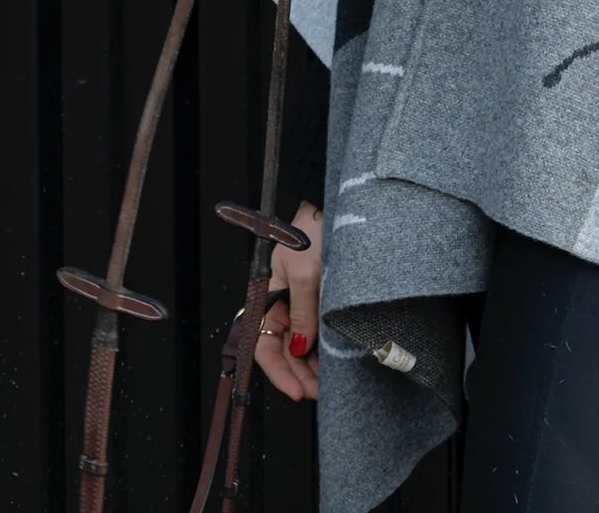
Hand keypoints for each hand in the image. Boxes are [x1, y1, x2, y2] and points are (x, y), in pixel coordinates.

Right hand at [254, 200, 322, 401]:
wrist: (332, 206)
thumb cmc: (312, 233)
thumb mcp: (305, 273)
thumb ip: (302, 312)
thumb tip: (298, 349)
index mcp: (269, 297)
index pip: (264, 345)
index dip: (278, 372)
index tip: (296, 393)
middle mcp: (283, 304)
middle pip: (285, 351)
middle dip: (300, 375)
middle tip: (319, 393)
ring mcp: (303, 303)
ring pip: (302, 347)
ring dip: (313, 368)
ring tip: (329, 384)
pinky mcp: (321, 300)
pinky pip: (319, 333)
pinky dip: (324, 351)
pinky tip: (334, 363)